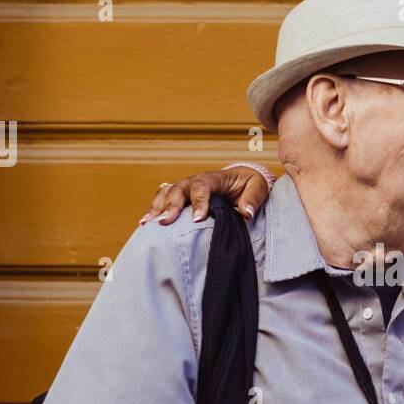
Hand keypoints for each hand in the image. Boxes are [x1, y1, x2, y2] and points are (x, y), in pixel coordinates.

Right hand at [138, 166, 271, 226]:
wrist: (242, 182)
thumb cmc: (250, 184)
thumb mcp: (258, 187)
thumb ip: (253, 198)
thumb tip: (246, 213)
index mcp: (214, 178)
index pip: (203, 186)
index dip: (199, 201)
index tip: (197, 220)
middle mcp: (195, 181)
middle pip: (179, 189)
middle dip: (171, 205)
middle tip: (165, 222)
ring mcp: (185, 190)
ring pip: (166, 194)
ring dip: (157, 208)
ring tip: (148, 224)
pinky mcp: (180, 199)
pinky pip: (162, 201)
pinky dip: (153, 211)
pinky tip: (144, 225)